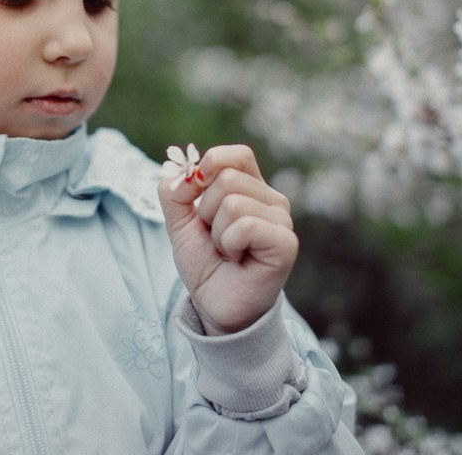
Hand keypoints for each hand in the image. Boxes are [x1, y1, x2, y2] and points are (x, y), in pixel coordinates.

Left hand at [158, 144, 296, 334]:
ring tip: (227, 251)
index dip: (209, 167)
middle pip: (226, 178)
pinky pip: (244, 225)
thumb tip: (186, 173)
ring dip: (217, 233)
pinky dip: (228, 244)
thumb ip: (175, 191)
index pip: (236, 156)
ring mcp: (282, 221)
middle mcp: (272, 200)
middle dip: (205, 211)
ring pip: (233, 202)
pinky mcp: (286, 243)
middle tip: (216, 238)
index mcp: (252, 188)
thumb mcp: (179, 222)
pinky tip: (237, 259)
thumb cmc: (205, 263)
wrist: (214, 305)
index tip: (194, 195)